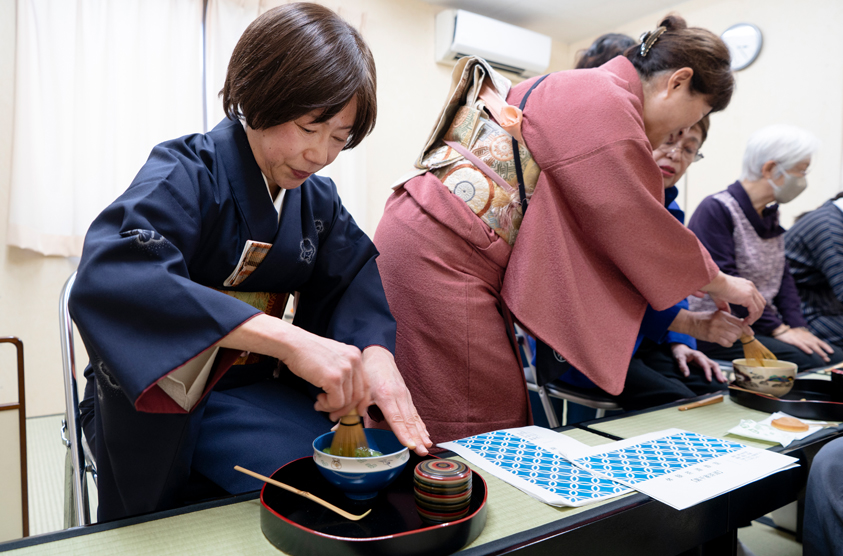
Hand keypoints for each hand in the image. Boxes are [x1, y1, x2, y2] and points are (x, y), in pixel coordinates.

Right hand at [218, 314, 367, 416]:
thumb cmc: (307, 353)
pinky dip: (327, 406)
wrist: (292, 344)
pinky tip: (318, 400)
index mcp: (355, 355)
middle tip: (334, 415)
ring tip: (320, 404)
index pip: (366, 384)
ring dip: (333, 408)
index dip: (361, 402)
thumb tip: (348, 399)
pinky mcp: (334, 378)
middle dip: (347, 410)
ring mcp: (345, 369)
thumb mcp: (333, 358)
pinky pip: (336, 402)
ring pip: (347, 401)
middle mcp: (354, 361)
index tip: (354, 412)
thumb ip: (344, 373)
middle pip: (359, 395)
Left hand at [360, 346, 431, 455]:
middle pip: (409, 420)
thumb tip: (335, 424)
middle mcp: (398, 396)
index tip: (410, 445)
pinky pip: (415, 413)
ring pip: (414, 417)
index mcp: (385, 395)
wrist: (379, 356)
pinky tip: (426, 435)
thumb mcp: (358, 389)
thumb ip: (349, 407)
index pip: (396, 418)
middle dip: (417, 437)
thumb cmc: (368, 372)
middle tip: (423, 451)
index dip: (403, 433)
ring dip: (421, 433)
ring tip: (427, 446)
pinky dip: (421, 425)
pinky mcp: (407, 396)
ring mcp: (405, 395)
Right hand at [670, 309, 752, 346]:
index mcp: (723, 314)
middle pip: (738, 331)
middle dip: (738, 335)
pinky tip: (723, 341)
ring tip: (726, 338)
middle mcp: (720, 321)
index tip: (750, 333)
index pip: (740, 322)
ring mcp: (716, 329)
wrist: (689, 322)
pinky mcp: (712, 337)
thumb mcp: (717, 314)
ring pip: (733, 338)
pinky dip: (727, 344)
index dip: (747, 329)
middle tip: (733, 335)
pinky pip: (727, 343)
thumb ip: (728, 319)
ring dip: (732, 340)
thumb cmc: (703, 318)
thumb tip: (743, 325)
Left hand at [670, 343, 726, 382]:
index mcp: (698, 355)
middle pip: (713, 364)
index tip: (709, 380)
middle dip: (718, 373)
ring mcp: (705, 360)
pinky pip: (713, 367)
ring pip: (715, 366)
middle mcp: (703, 357)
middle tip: (721, 381)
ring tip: (724, 381)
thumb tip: (686, 375)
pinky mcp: (705, 362)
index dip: (708, 372)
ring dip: (720, 373)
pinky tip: (721, 378)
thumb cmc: (680, 353)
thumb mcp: (679, 358)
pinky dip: (718, 372)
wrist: (681, 348)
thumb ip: (682, 366)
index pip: (705, 364)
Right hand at [700, 272, 765, 324]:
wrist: (715, 282)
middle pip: (761, 303)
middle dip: (757, 313)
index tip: (747, 316)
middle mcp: (751, 287)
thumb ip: (725, 305)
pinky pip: (755, 310)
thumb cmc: (715, 287)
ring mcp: (751, 291)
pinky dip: (752, 318)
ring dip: (755, 317)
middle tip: (749, 321)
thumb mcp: (721, 297)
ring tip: (747, 323)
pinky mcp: (748, 297)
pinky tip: (746, 322)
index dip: (754, 308)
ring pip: (760, 307)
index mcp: (746, 285)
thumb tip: (726, 313)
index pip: (756, 298)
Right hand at [774, 327, 834, 362]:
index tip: (831, 352)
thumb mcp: (802, 335)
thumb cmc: (792, 333)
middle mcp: (806, 337)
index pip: (820, 341)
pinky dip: (806, 349)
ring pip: (811, 345)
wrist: (781, 330)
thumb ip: (808, 339)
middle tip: (827, 359)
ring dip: (818, 351)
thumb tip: (814, 345)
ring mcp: (800, 339)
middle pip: (817, 345)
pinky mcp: (794, 341)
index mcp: (809, 336)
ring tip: (823, 356)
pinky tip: (810, 352)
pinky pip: (801, 345)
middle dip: (823, 352)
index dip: (826, 346)